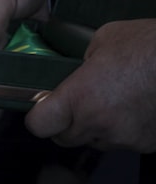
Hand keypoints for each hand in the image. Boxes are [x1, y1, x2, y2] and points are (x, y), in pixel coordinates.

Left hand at [25, 18, 155, 152]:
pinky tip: (134, 108)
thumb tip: (80, 67)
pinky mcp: (146, 144)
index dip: (38, 117)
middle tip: (77, 105)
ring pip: (94, 142)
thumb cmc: (149, 45)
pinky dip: (124, 130)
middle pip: (64, 138)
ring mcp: (123, 138)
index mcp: (79, 98)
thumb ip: (82, 60)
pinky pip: (123, 142)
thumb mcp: (105, 38)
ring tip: (112, 102)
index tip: (42, 109)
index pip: (38, 125)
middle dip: (65, 124)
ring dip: (95, 128)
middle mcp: (98, 123)